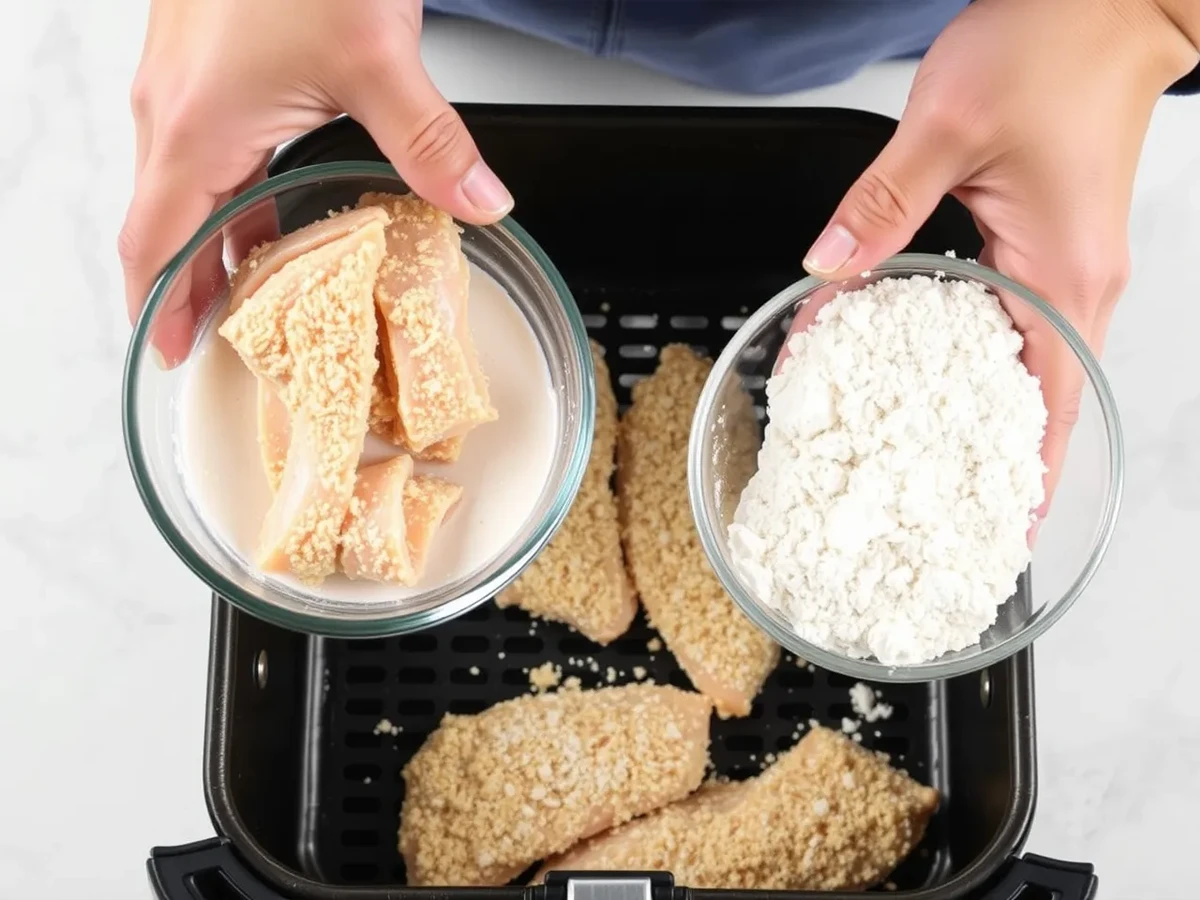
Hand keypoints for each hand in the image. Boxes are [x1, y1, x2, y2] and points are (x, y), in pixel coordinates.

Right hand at [120, 0, 512, 364]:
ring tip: (248, 291)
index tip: (167, 353)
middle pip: (166, 222)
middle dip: (188, 286)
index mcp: (196, 126)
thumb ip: (431, 144)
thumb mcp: (376, 57)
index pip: (155, 244)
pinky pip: (208, 144)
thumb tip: (479, 202)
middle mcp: (176, 108)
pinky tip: (269, 207)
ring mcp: (186, 80)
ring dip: (212, 240)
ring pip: (187, 183)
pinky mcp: (209, 57)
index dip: (159, 308)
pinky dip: (230, 191)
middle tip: (215, 340)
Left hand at [802, 0, 1197, 526]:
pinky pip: (1009, 323)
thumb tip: (826, 265)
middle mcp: (1076, 286)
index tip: (999, 535)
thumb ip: (881, 205)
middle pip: (1033, 401)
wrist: (1109, 0)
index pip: (1050, 408)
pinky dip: (966, 356)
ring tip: (914, 453)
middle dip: (980, 457)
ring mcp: (1067, 270)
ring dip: (968, 410)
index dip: (1024, 479)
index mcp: (1065, 276)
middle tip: (927, 504)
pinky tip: (919, 368)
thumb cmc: (1056, 47)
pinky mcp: (1047, 249)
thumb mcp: (948, 127)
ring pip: (1018, 366)